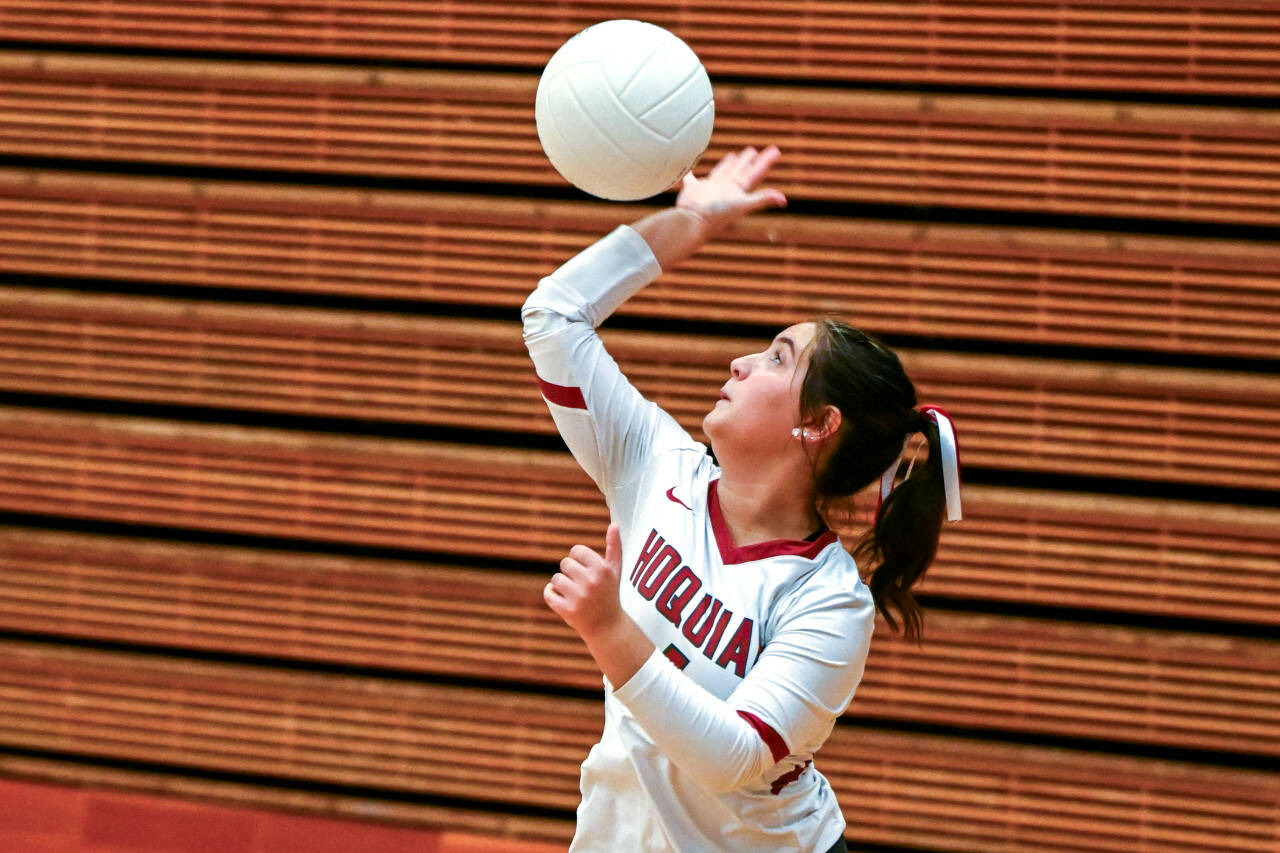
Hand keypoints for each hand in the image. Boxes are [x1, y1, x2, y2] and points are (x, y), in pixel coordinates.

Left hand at [544, 523, 624, 641]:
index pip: (576, 550)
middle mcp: (591, 582)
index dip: (578, 559)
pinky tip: (561, 599)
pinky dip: (551, 594)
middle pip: (565, 564)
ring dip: (561, 585)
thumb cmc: (609, 594)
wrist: (607, 627)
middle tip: (581, 584)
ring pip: (555, 579)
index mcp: (602, 569)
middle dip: (571, 573)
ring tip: (574, 593)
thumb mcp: (615, 571)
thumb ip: (614, 547)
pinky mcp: (567, 611)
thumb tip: (614, 525)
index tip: (585, 570)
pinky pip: (548, 593)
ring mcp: (579, 597)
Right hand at [675, 145, 787, 237]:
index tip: (774, 151)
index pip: (755, 173)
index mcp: (737, 191)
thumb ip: (762, 199)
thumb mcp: (742, 204)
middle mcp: (726, 189)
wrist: (693, 222)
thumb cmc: (716, 214)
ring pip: (722, 171)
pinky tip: (690, 168)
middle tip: (753, 150)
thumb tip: (784, 200)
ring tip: (734, 155)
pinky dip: (690, 174)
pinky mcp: (694, 189)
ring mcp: (710, 189)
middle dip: (747, 160)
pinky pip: (692, 178)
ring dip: (728, 164)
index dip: (765, 162)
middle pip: (740, 170)